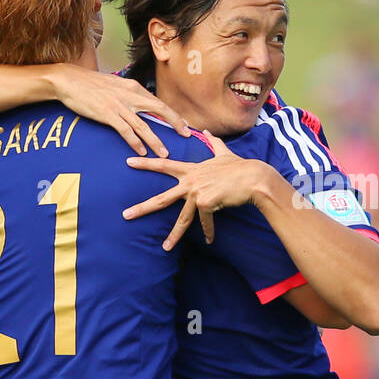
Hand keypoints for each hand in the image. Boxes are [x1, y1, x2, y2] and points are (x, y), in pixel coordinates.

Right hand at [49, 63, 190, 156]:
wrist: (69, 80)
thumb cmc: (90, 84)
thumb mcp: (115, 85)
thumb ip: (129, 95)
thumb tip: (140, 106)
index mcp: (133, 87)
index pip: (159, 102)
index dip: (173, 114)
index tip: (184, 124)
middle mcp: (130, 95)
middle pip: (159, 109)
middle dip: (175, 123)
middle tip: (186, 134)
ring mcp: (119, 105)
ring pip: (143, 126)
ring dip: (155, 141)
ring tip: (164, 153)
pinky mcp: (107, 114)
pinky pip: (125, 131)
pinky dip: (135, 143)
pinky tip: (141, 152)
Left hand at [123, 132, 276, 249]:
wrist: (253, 178)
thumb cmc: (239, 167)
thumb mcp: (224, 153)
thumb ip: (214, 143)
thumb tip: (208, 131)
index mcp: (191, 170)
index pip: (164, 165)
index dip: (146, 164)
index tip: (128, 162)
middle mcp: (190, 182)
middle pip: (163, 198)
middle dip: (143, 207)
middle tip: (126, 215)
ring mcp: (197, 193)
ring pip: (182, 218)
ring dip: (174, 235)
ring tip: (165, 247)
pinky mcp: (206, 203)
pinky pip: (206, 222)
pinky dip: (209, 232)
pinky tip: (209, 240)